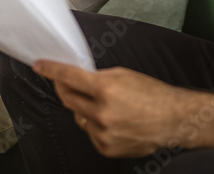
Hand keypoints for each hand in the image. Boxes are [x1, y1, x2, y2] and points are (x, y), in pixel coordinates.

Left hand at [34, 60, 201, 157]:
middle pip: (68, 98)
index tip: (40, 66)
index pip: (69, 77)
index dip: (51, 70)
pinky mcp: (106, 147)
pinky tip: (111, 120)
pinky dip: (94, 125)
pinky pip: (90, 132)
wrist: (173, 120)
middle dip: (63, 88)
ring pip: (78, 117)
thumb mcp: (124, 75)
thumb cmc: (153, 95)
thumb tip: (77, 78)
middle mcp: (102, 113)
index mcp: (106, 89)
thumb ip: (98, 77)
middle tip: (64, 82)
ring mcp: (103, 132)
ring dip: (83, 108)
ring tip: (103, 105)